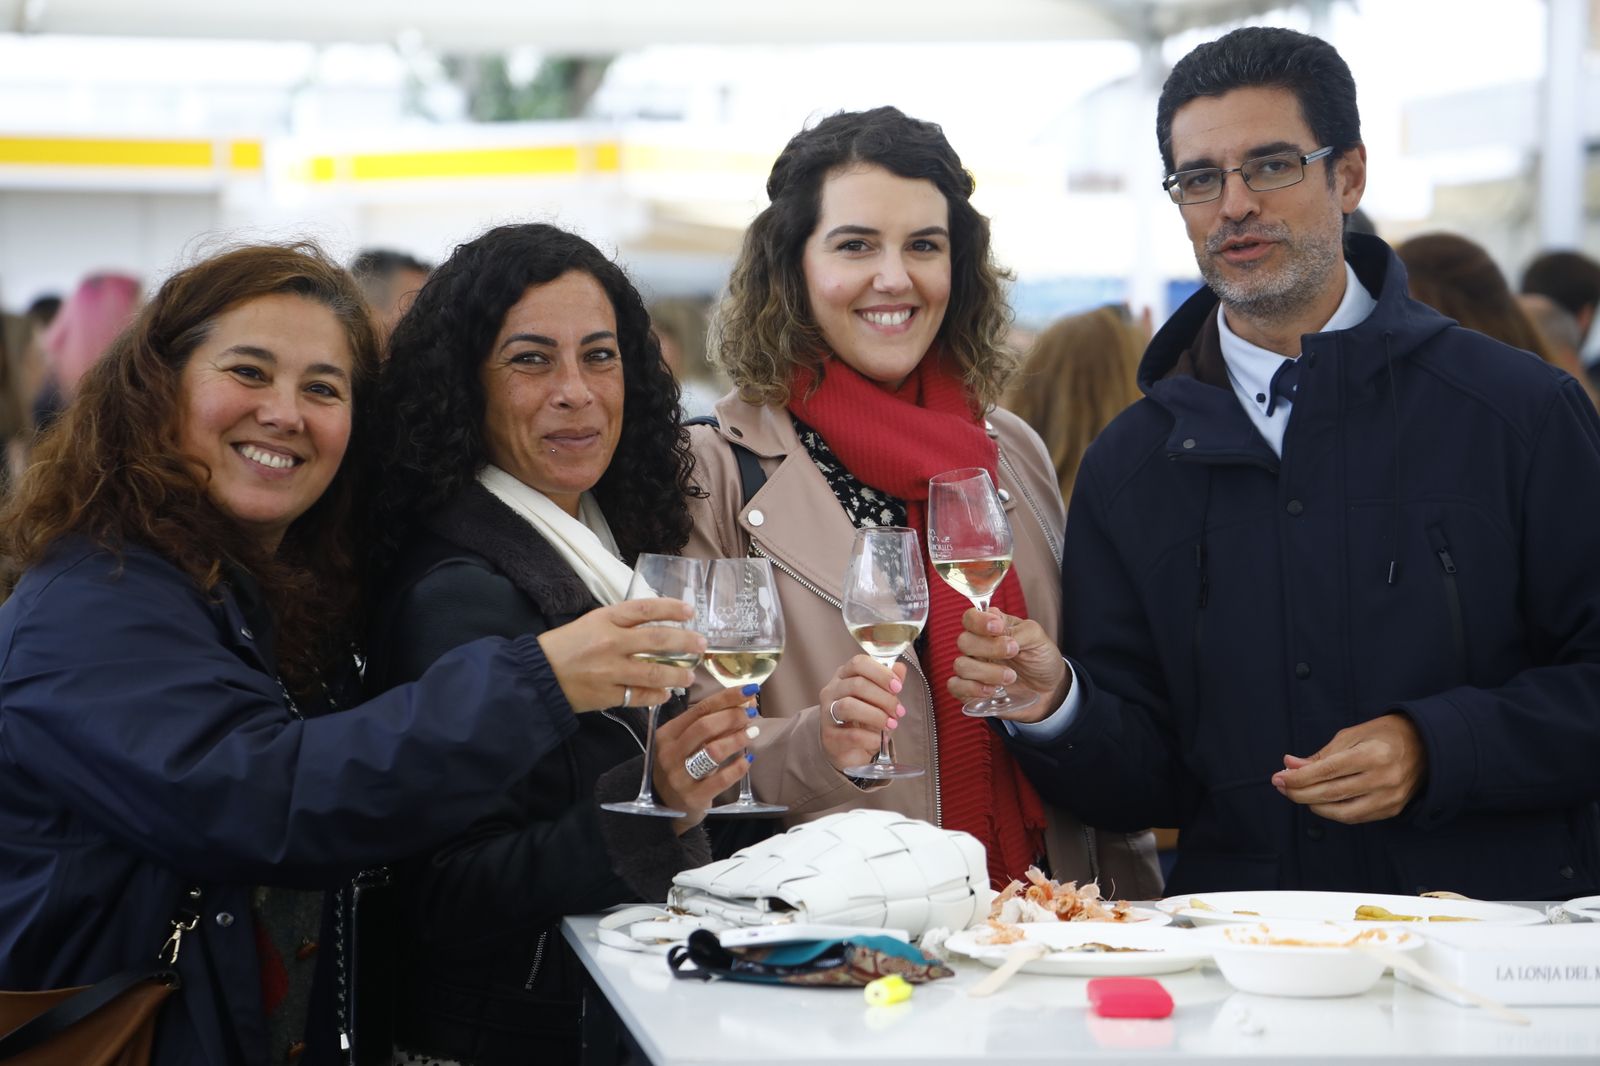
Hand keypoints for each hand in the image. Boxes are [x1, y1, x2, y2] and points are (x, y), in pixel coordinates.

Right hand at [537, 598, 702, 711]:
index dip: (671, 609)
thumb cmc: (564, 646)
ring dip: (677, 675)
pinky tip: (665, 695)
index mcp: (605, 619)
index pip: (646, 609)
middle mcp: (611, 643)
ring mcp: (611, 671)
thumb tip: (654, 626)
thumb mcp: (590, 622)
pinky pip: (640, 696)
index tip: (690, 612)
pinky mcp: (608, 695)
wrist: (538, 675)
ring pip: (655, 673)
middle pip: (658, 641)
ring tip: (689, 676)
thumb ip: (620, 623)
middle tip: (701, 645)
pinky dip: (656, 696)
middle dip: (685, 643)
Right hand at [653, 685, 757, 832]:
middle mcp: (670, 754)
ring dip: (737, 739)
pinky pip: (721, 780)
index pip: (699, 709)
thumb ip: (709, 724)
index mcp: (667, 734)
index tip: (749, 690)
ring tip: (752, 732)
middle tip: (751, 714)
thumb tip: (744, 702)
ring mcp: (679, 777)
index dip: (726, 698)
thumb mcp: (686, 742)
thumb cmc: (681, 766)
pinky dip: (738, 767)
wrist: (666, 805)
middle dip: (732, 716)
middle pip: (704, 727)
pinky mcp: (693, 797)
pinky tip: (748, 759)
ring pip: (712, 751)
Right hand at [817, 655, 905, 775]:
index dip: (881, 673)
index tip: (898, 687)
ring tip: (891, 724)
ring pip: (849, 707)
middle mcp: (831, 692)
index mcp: (844, 676)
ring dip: (877, 716)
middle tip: (899, 711)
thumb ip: (889, 682)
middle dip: (884, 698)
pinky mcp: (829, 737)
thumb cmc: (865, 719)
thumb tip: (899, 668)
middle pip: (857, 685)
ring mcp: (827, 714)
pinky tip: (880, 740)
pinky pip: (851, 735)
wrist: (851, 750)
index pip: (858, 663)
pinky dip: (871, 737)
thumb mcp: (880, 698)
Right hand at [947, 608, 1065, 722]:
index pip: (970, 617)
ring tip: (1011, 677)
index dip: (979, 621)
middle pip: (963, 641)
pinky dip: (973, 689)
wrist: (1050, 689)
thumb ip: (1017, 630)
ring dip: (987, 672)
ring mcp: (973, 668)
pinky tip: (993, 691)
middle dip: (989, 648)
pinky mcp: (970, 690)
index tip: (998, 628)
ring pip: (961, 665)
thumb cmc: (1040, 658)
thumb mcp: (1037, 638)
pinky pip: (955, 686)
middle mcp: (978, 646)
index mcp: (991, 628)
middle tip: (1013, 652)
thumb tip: (997, 625)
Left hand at [1271, 713, 1426, 822]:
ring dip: (1313, 805)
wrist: (1426, 746)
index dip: (1298, 777)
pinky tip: (1319, 802)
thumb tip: (1289, 766)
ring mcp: (1390, 798)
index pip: (1327, 771)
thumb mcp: (1352, 735)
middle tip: (1280, 786)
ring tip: (1297, 794)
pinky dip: (1333, 812)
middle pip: (1331, 793)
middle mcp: (1383, 779)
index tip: (1278, 777)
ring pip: (1341, 812)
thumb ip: (1321, 755)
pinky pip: (1355, 817)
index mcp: (1372, 755)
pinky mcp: (1392, 809)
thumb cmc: (1384, 735)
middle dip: (1299, 792)